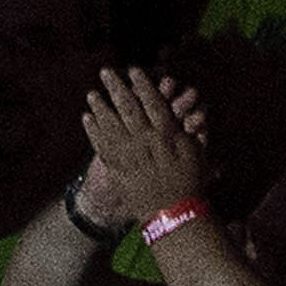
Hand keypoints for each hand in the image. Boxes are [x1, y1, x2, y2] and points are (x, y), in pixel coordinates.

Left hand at [81, 67, 210, 224]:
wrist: (172, 215)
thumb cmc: (190, 185)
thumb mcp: (199, 156)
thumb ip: (195, 132)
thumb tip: (194, 115)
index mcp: (168, 134)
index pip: (153, 101)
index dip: (143, 84)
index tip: (134, 69)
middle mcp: (146, 140)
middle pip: (128, 107)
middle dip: (116, 87)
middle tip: (105, 71)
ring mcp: (129, 154)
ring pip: (110, 123)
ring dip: (100, 106)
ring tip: (91, 94)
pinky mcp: (117, 168)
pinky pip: (101, 144)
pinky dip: (93, 130)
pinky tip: (86, 118)